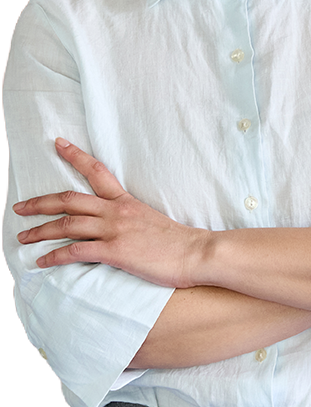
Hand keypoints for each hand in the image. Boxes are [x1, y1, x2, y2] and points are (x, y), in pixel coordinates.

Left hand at [14, 139, 207, 287]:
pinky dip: (55, 257)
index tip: (59, 144)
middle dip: (40, 203)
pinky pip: (76, 252)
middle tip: (19, 207)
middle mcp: (116, 211)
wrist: (195, 252)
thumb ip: (131, 217)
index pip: (96, 171)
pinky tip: (42, 262)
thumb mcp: (151, 218)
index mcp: (125, 201)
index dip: (75, 156)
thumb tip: (118, 224)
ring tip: (23, 237)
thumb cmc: (177, 240)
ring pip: (67, 225)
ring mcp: (114, 230)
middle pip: (69, 200)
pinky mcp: (115, 251)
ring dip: (40, 231)